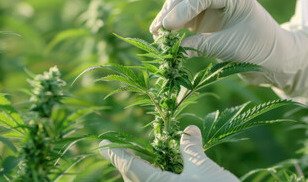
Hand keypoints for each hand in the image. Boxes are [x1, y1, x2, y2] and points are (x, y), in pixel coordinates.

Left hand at [99, 125, 238, 181]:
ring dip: (142, 171)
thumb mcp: (205, 170)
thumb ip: (191, 149)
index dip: (114, 152)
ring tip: (145, 158)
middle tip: (127, 148)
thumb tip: (189, 130)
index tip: (103, 143)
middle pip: (131, 177)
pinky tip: (165, 173)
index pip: (127, 165)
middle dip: (128, 161)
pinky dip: (155, 180)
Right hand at [150, 0, 307, 96]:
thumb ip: (203, 45)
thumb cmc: (260, 50)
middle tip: (159, 27)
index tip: (169, 25)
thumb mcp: (231, 47)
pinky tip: (163, 38)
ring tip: (156, 33)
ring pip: (184, 5)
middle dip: (172, 8)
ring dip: (169, 18)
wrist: (275, 60)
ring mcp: (213, 10)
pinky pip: (185, 21)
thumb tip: (175, 48)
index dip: (184, 8)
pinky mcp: (206, 23)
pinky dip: (174, 29)